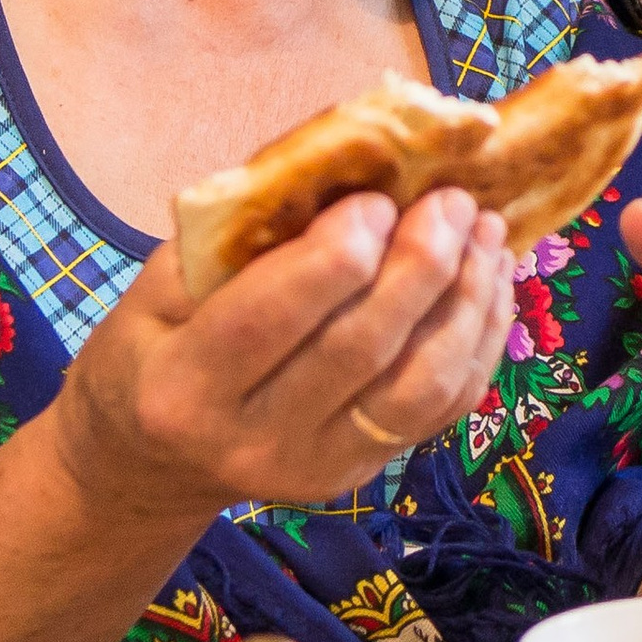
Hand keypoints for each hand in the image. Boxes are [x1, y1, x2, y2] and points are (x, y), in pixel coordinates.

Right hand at [52, 188, 515, 519]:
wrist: (151, 464)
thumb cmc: (152, 351)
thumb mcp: (157, 288)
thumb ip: (234, 239)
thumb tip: (339, 169)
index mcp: (182, 387)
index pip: (270, 319)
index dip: (334, 255)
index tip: (377, 198)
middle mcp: (253, 440)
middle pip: (360, 350)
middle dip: (419, 265)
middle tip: (452, 200)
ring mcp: (318, 467)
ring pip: (420, 385)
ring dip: (467, 300)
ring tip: (486, 232)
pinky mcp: (365, 472)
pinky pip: (444, 407)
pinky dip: (480, 338)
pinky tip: (490, 281)